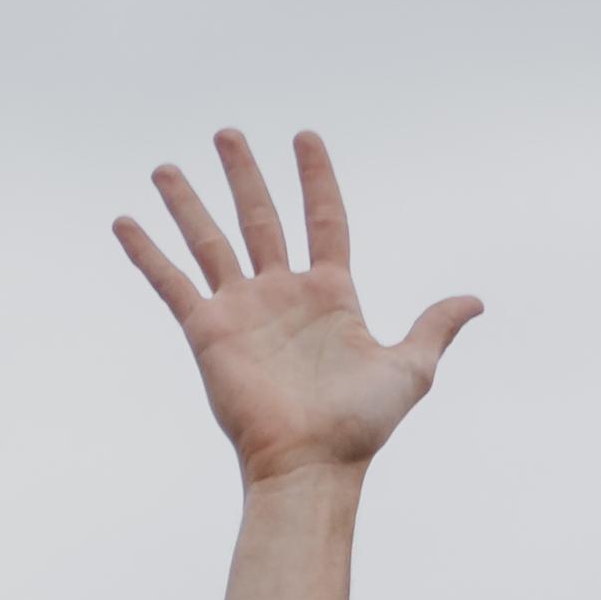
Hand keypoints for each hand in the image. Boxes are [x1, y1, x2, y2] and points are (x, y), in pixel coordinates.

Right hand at [114, 128, 479, 485]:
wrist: (310, 465)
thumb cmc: (359, 427)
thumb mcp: (410, 369)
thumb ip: (433, 326)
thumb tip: (474, 302)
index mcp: (329, 294)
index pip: (322, 219)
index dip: (315, 178)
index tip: (304, 137)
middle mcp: (281, 294)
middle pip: (259, 217)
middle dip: (242, 175)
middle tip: (227, 135)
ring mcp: (242, 311)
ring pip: (210, 241)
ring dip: (187, 203)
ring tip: (166, 168)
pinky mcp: (208, 332)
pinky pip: (172, 283)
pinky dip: (147, 253)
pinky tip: (125, 222)